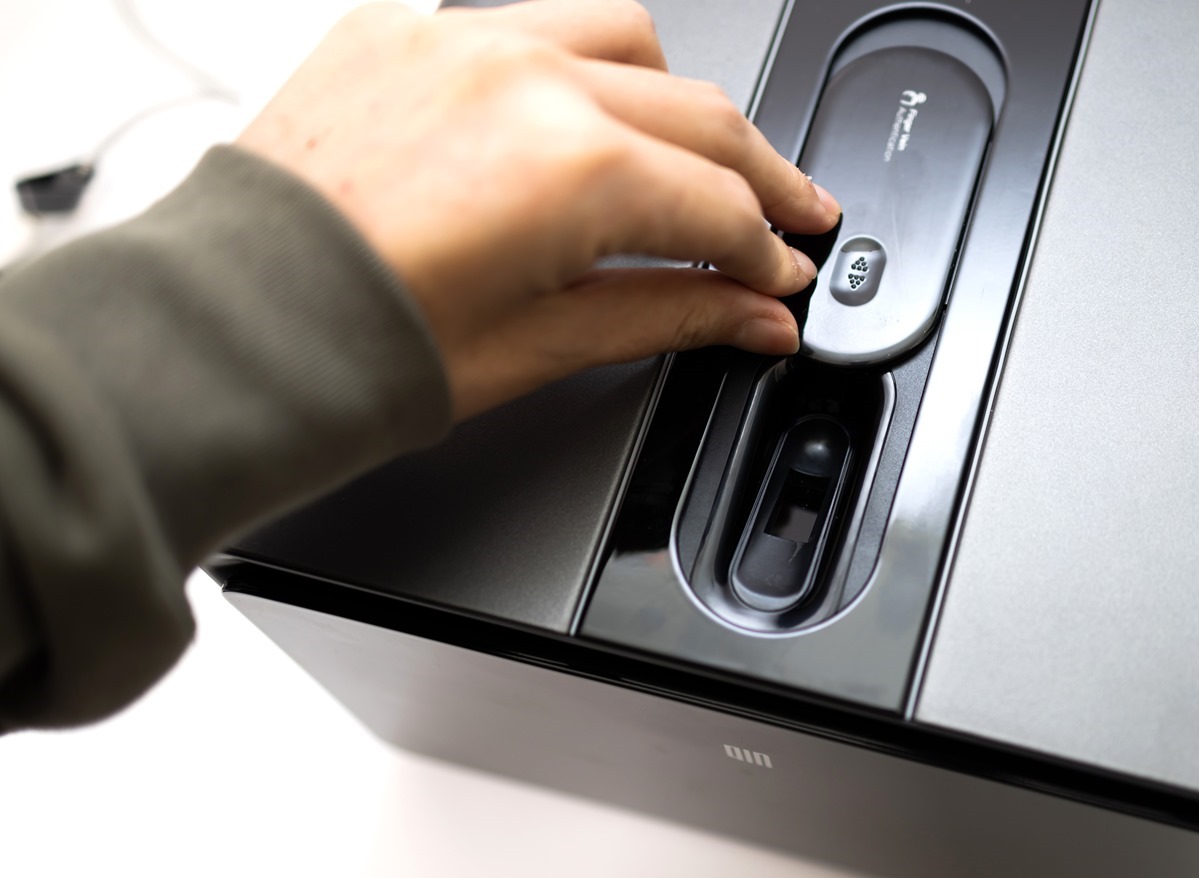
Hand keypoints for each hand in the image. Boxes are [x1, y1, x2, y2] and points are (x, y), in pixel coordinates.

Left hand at [236, 0, 839, 419]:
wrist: (231, 327)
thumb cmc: (358, 347)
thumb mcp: (542, 343)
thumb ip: (668, 312)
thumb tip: (753, 315)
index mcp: (571, 169)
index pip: (718, 207)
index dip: (767, 254)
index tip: (782, 278)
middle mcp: (526, 79)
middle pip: (700, 114)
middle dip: (761, 174)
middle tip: (791, 216)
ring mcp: (465, 39)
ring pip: (628, 38)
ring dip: (678, 98)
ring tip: (689, 155)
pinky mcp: (409, 25)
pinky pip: (530, 19)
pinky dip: (578, 65)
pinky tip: (581, 114)